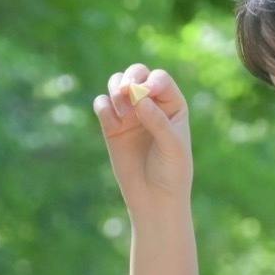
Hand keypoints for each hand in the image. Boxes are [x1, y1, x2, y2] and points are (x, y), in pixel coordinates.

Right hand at [94, 61, 192, 212]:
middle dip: (130, 77)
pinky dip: (103, 106)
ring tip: (122, 110)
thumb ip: (158, 121)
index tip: (145, 92)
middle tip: (125, 91)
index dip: (151, 81)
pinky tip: (112, 122)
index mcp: (172, 105)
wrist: (154, 199)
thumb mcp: (172, 146)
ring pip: (116, 85)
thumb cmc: (172, 172)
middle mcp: (150, 104)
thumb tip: (138, 97)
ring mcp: (130, 114)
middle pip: (137, 74)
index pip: (159, 79)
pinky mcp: (111, 127)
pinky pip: (102, 105)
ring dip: (115, 90)